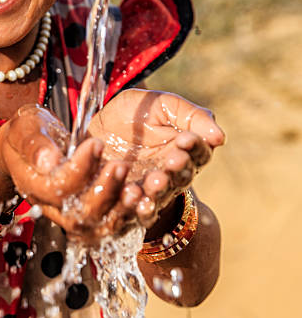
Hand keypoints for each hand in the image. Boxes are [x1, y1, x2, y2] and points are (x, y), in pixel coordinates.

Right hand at [0, 105, 141, 242]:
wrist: (28, 142)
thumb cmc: (27, 131)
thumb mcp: (26, 127)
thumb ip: (35, 143)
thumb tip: (49, 160)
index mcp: (33, 183)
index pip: (58, 187)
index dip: (80, 169)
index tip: (96, 144)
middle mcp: (51, 205)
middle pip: (78, 214)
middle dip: (103, 191)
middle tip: (120, 165)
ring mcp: (69, 212)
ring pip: (96, 224)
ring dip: (118, 208)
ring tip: (135, 188)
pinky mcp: (87, 211)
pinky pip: (108, 222)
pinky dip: (126, 214)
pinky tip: (139, 198)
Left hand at [89, 89, 224, 227]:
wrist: (97, 124)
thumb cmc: (134, 112)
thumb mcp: (161, 105)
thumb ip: (190, 115)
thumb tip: (220, 137)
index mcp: (185, 151)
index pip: (199, 152)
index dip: (195, 147)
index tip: (185, 138)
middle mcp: (172, 174)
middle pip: (183, 177)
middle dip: (178, 169)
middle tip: (172, 160)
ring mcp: (150, 190)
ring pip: (161, 196)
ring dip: (160, 190)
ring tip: (154, 180)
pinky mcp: (128, 202)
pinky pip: (137, 212)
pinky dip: (138, 207)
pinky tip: (135, 196)